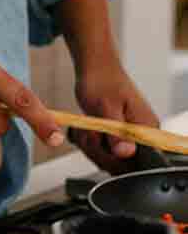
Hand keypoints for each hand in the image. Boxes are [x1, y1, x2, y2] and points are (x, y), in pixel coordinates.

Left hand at [71, 56, 158, 172]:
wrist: (95, 68)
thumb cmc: (102, 81)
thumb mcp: (106, 107)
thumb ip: (116, 132)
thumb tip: (126, 153)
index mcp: (147, 130)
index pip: (138, 162)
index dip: (114, 159)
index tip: (97, 144)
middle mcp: (142, 136)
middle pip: (122, 164)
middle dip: (98, 151)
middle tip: (87, 133)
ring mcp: (130, 137)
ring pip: (110, 159)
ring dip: (92, 147)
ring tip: (85, 129)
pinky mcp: (118, 136)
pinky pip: (104, 151)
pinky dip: (90, 144)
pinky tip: (85, 131)